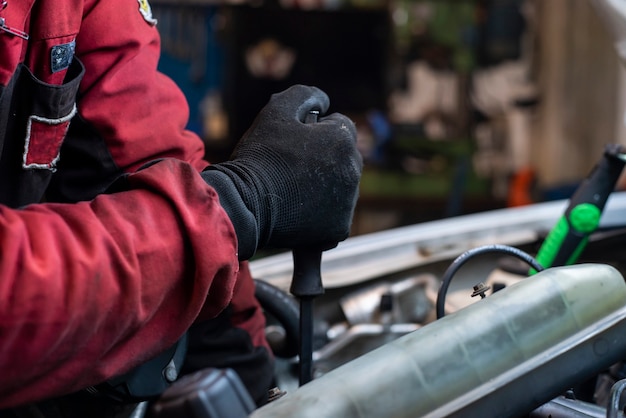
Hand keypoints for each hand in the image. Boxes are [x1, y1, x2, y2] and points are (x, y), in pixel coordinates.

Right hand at [202, 85, 361, 259]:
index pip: (340, 126)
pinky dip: (321, 214)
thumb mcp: (276, 110)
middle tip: (290, 167)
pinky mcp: (338, 228)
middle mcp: (353, 170)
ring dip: (324, 185)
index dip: (315, 131)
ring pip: (341, 186)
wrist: (244, 203)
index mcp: (343, 140)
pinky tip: (298, 210)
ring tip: (292, 189)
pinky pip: (334, 215)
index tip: (293, 143)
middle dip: (324, 158)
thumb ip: (304, 95)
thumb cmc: (259, 155)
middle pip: (343, 157)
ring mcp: (348, 202)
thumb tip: (323, 101)